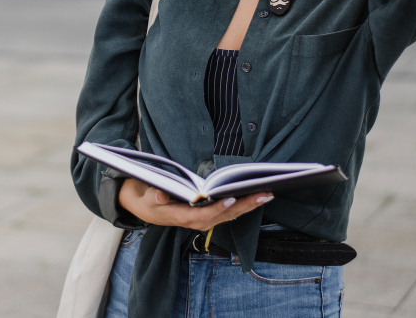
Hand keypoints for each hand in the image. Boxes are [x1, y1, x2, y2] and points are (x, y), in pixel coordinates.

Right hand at [118, 178, 272, 230]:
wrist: (149, 209)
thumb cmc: (151, 201)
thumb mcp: (148, 198)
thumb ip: (154, 197)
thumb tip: (160, 195)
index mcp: (185, 217)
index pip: (206, 215)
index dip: (219, 208)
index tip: (231, 198)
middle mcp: (199, 221)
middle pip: (226, 214)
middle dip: (246, 205)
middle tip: (264, 194)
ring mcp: (206, 219)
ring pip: (231, 214)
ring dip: (250, 205)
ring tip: (267, 194)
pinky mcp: (210, 215)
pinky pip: (230, 212)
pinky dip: (244, 204)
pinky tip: (256, 197)